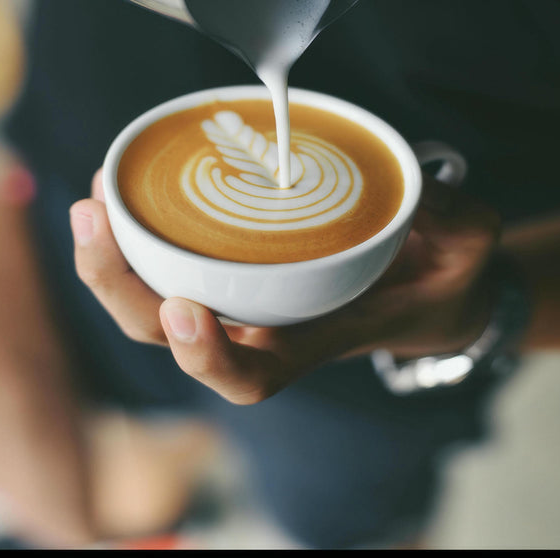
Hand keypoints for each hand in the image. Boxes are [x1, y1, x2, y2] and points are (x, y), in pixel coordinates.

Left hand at [70, 170, 500, 404]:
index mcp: (309, 339)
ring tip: (94, 194)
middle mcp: (259, 323)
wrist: (424, 274)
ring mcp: (238, 292)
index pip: (250, 375)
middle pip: (169, 333)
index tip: (188, 311)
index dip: (210, 358)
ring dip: (110, 255)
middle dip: (119, 287)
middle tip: (97, 218)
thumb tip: (421, 200)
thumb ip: (459, 226)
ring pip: (150, 296)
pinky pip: (165, 253)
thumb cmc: (438, 273)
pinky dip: (134, 228)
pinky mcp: (229, 256)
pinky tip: (119, 183)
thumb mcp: (465, 248)